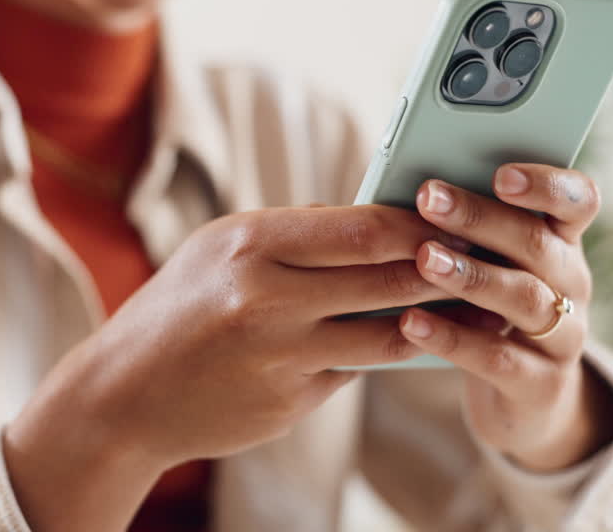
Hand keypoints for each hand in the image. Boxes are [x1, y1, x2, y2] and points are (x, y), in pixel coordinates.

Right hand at [2, 204, 466, 530]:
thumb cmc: (178, 306)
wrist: (124, 393)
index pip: (362, 227)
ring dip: (438, 316)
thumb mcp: (222, 248)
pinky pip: (360, 368)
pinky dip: (395, 351)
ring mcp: (283, 356)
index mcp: (251, 246)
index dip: (420, 221)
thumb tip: (373, 218)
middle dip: (446, 265)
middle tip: (488, 253)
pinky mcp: (293, 400)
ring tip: (478, 301)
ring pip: (388, 332)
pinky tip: (427, 339)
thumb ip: (296, 233)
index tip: (457, 213)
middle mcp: (269, 300)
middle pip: (387, 277)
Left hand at [397, 164, 612, 472]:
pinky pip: (499, 358)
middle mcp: (572, 284)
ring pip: (525, 299)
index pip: (578, 200)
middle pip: (536, 244)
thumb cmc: (491, 308)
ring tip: (423, 258)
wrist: (526, 401)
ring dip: (471, 275)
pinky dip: (454, 338)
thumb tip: (414, 189)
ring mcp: (564, 337)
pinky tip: (411, 322)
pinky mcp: (541, 385)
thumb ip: (469, 230)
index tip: (501, 174)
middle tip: (427, 197)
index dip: (546, 185)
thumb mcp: (494, 265)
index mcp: (563, 243)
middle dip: (480, 218)